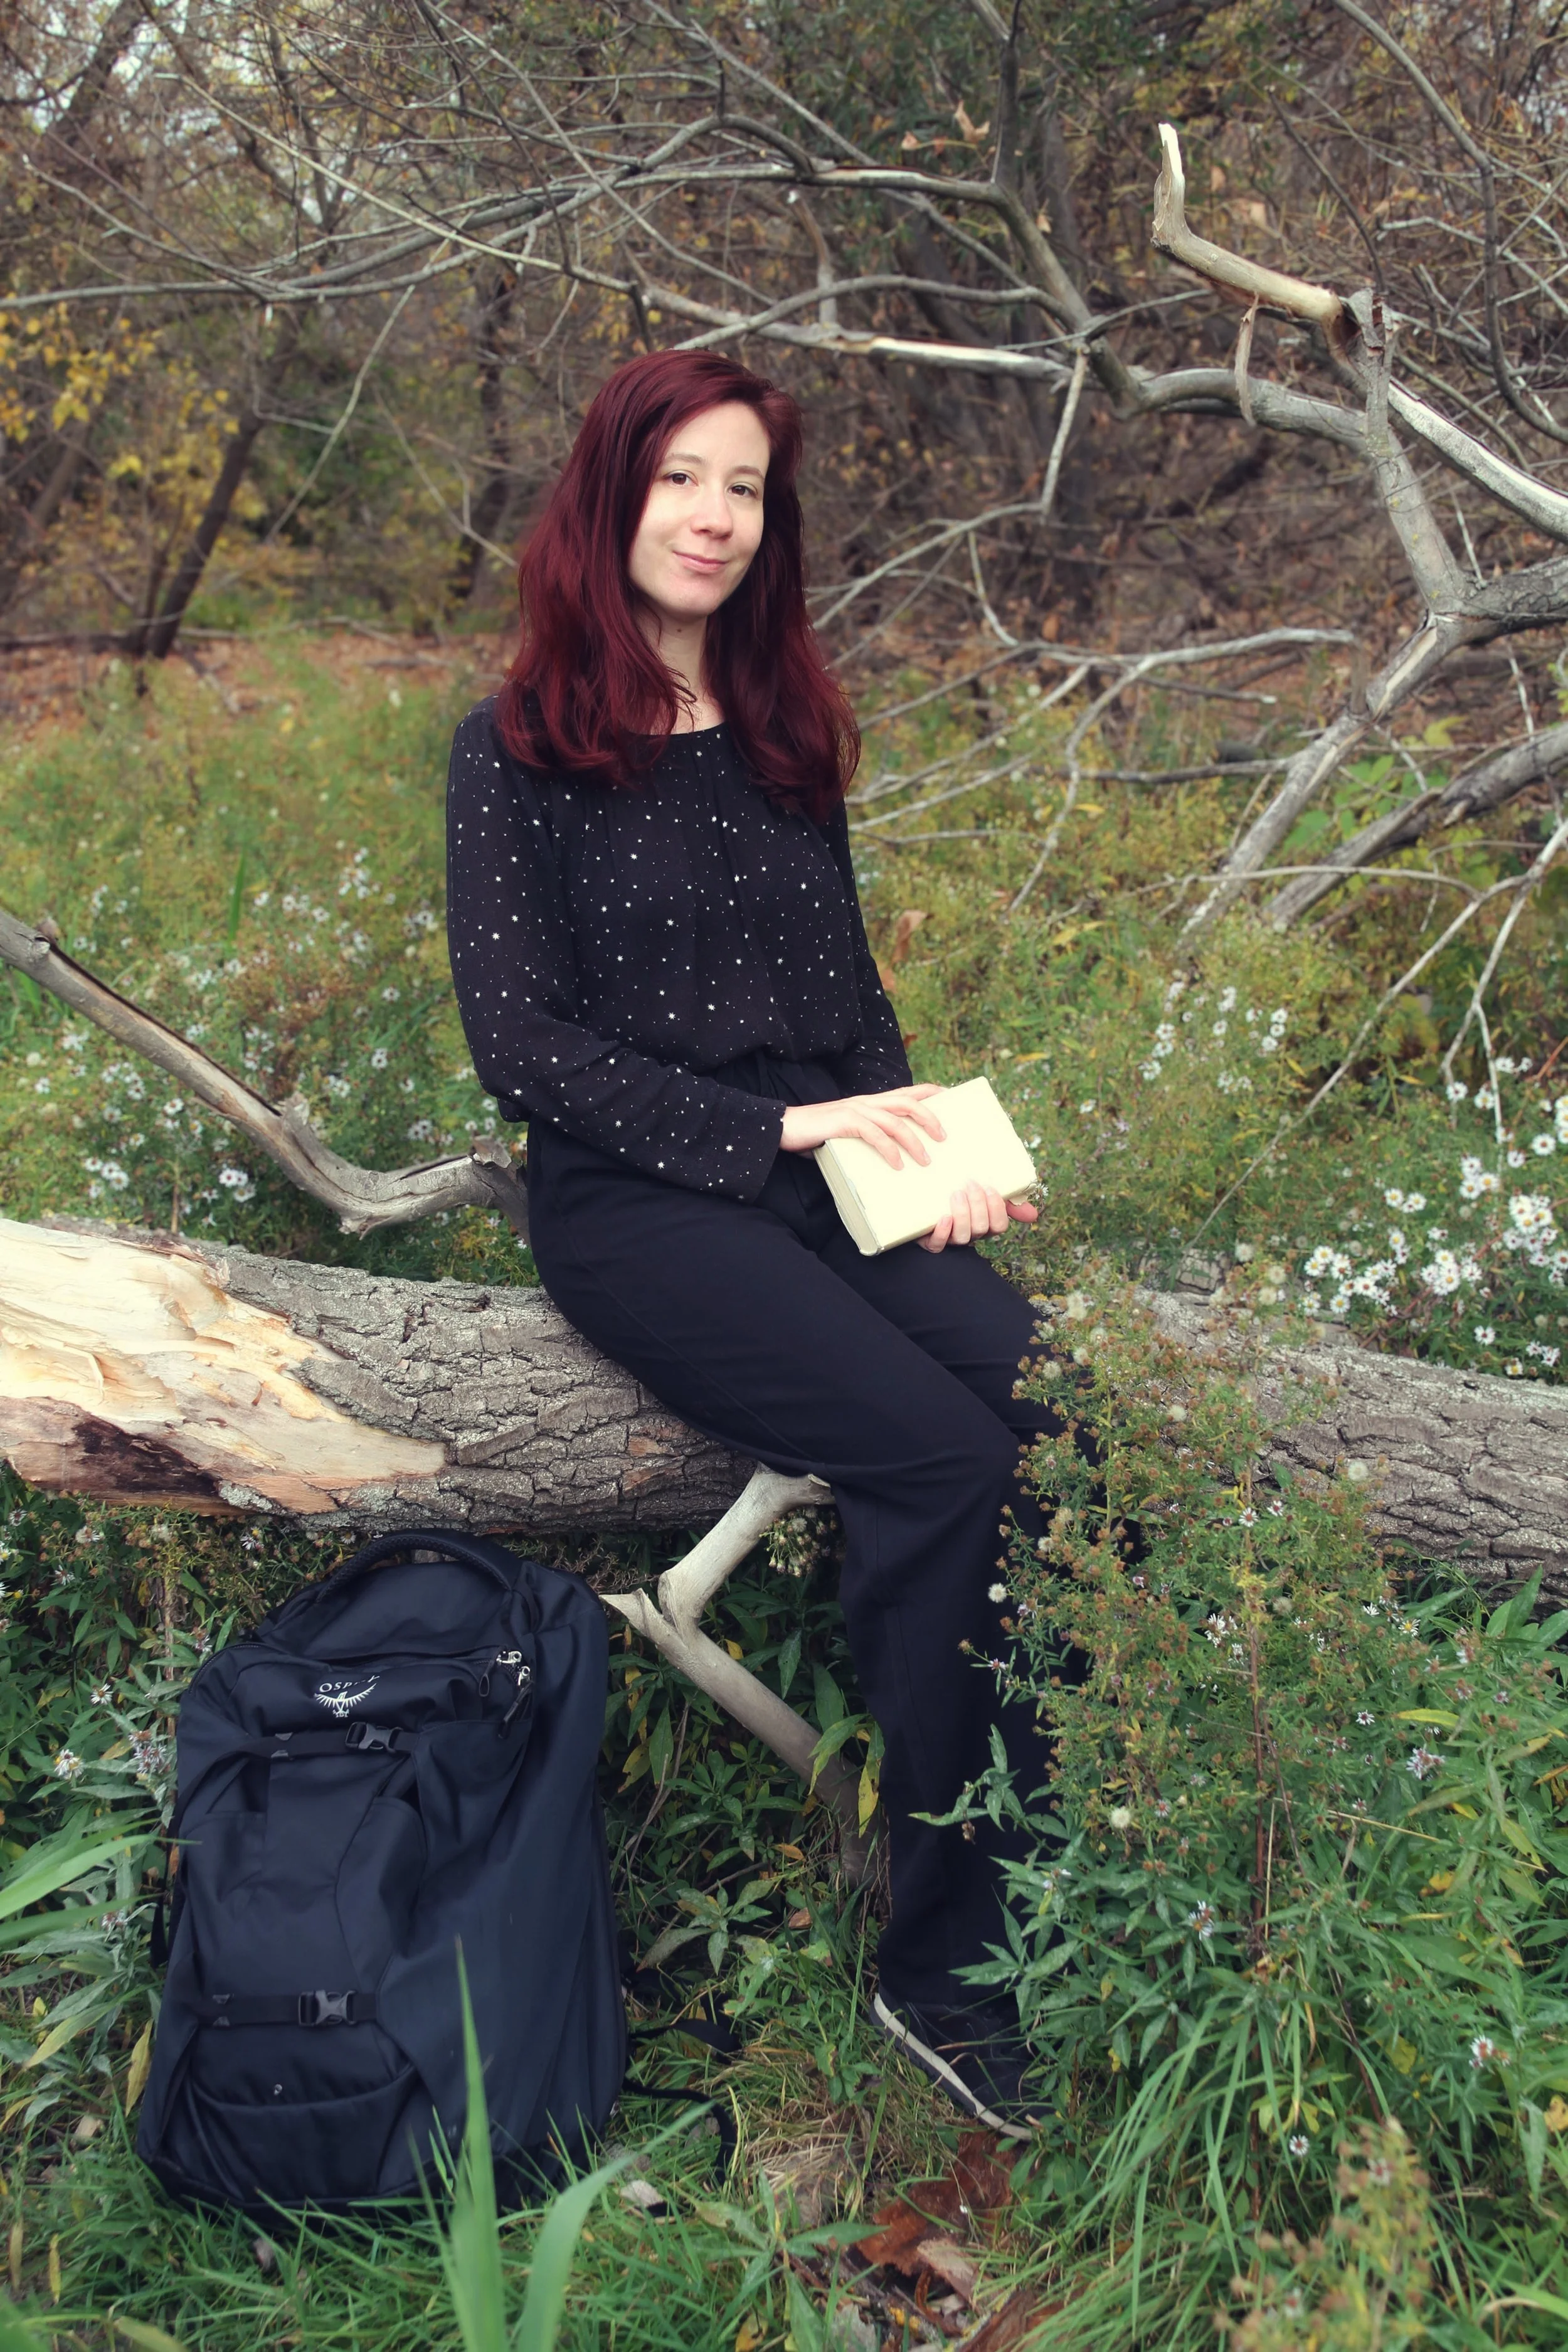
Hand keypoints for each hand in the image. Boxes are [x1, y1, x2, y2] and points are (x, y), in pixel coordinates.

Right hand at [778, 1084, 945, 1168]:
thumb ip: (868, 1136)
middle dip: (931, 1118)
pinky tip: (897, 1165)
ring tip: (926, 1160)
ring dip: (915, 1141)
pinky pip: (875, 1135)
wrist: (784, 1127)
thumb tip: (891, 1156)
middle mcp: (867, 1102)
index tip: (952, 1099)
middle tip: (945, 1138)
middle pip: (909, 1102)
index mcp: (871, 1102)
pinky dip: (889, 1151)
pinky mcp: (845, 1122)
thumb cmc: (816, 1134)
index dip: (933, 1092)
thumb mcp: (849, 1131)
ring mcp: (857, 1110)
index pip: (909, 1091)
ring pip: (896, 1120)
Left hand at [919, 1182, 1038, 1252]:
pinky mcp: (930, 1240)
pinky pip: (938, 1245)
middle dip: (978, 1206)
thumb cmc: (962, 1197)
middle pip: (981, 1229)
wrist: (925, 1201)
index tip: (989, 1187)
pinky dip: (943, 1232)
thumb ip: (1010, 1202)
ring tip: (957, 1194)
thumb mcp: (985, 1195)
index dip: (996, 1208)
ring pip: (962, 1236)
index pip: (999, 1225)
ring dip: (962, 1214)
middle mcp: (971, 1234)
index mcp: (986, 1225)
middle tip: (971, 1184)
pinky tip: (944, 1217)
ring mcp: (951, 1239)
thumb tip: (1033, 1215)